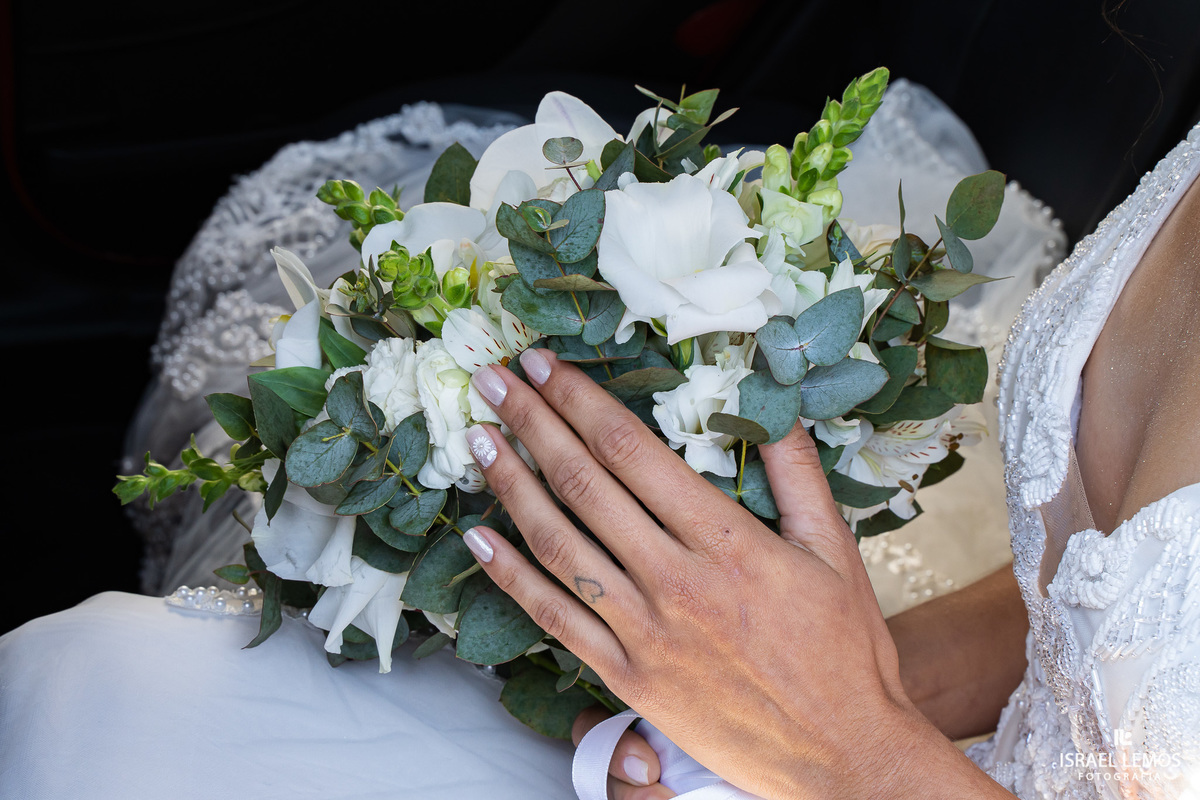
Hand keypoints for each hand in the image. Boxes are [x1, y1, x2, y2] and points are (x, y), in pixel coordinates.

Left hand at [462, 349, 1006, 798]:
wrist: (842, 755)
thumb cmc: (845, 651)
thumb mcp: (835, 551)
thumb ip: (797, 474)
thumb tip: (770, 406)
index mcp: (726, 542)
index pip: (630, 450)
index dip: (580, 399)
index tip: (545, 363)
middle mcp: (675, 581)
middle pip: (585, 484)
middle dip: (534, 422)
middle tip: (497, 380)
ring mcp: (645, 632)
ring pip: (558, 544)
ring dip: (511, 484)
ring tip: (478, 438)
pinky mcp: (627, 677)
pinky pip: (555, 619)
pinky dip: (511, 576)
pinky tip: (479, 538)